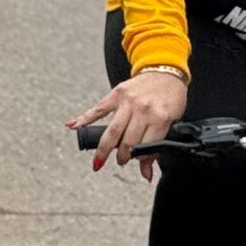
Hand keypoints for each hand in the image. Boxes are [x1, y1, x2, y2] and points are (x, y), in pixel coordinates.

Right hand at [68, 69, 186, 178]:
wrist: (165, 71)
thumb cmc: (170, 99)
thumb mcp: (171, 123)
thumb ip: (157, 147)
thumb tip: (146, 174)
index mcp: (160, 118)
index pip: (146, 147)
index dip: (140, 159)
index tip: (136, 164)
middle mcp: (142, 109)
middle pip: (127, 141)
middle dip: (122, 156)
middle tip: (121, 161)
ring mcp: (128, 101)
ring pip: (113, 130)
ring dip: (104, 148)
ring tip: (101, 159)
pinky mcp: (117, 93)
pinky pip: (99, 109)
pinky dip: (84, 118)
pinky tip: (73, 126)